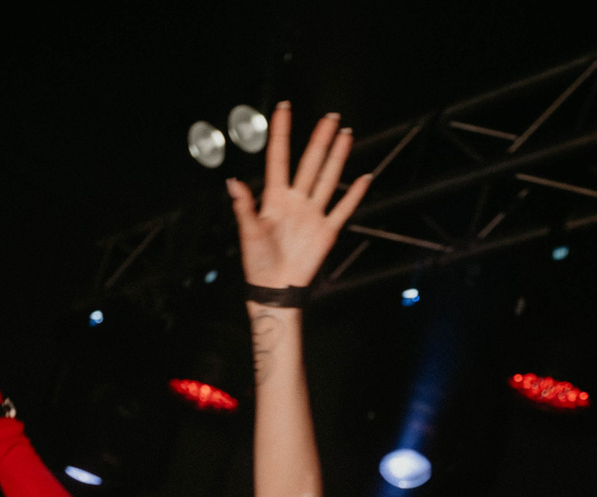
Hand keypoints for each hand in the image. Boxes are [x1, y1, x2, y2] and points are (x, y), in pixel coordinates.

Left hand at [226, 102, 372, 288]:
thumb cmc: (258, 263)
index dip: (281, 132)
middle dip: (320, 139)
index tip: (284, 108)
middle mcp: (296, 201)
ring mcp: (313, 214)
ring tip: (346, 135)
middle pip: (310, 162)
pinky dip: (354, 195)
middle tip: (330, 117)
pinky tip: (363, 178)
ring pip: (328, 178)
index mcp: (274, 198)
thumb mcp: (248, 233)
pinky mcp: (326, 231)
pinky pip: (343, 209)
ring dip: (337, 157)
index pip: (279, 157)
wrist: (275, 288)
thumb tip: (232, 182)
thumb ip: (244, 206)